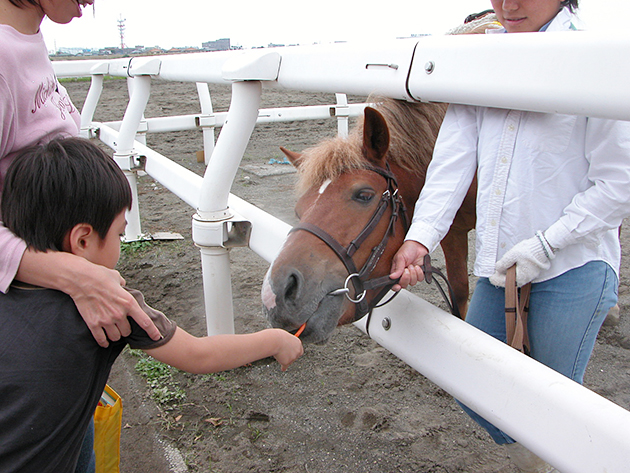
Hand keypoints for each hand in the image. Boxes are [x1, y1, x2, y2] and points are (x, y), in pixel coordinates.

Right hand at [17, 249, 161, 347]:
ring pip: (116, 337)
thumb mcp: (117, 278)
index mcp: (128, 302)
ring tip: (113, 331)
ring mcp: (106, 320)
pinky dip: (104, 342)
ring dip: (116, 335)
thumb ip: (123, 285)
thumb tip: (123, 286)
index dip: (152, 331)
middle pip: (127, 331)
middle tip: (122, 325)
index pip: (145, 321)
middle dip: (126, 329)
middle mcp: (119, 314)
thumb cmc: (100, 275)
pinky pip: (101, 339)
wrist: (81, 279)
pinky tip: (105, 342)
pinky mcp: (93, 324)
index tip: (156, 337)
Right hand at [273, 329, 303, 370]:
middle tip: (285, 356)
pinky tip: (283, 369)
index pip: (300, 350)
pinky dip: (283, 367)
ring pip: (289, 361)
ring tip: (279, 356)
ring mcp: (293, 357)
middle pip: (296, 357)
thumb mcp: (285, 338)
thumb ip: (288, 343)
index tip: (292, 354)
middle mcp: (297, 350)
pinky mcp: (287, 362)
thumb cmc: (278, 337)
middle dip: (291, 357)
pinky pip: (285, 365)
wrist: (275, 340)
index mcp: (298, 343)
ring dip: (285, 360)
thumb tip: (287, 347)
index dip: (295, 352)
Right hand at [389, 240, 429, 290]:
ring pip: (412, 282)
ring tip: (412, 265)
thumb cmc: (408, 249)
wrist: (418, 245)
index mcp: (396, 271)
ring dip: (413, 274)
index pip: (394, 283)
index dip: (396, 287)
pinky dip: (419, 273)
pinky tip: (417, 267)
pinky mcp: (419, 274)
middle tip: (406, 270)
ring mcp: (412, 275)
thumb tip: (392, 277)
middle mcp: (403, 274)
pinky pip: (420, 279)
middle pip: (404, 284)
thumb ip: (397, 268)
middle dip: (406, 278)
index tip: (398, 286)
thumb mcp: (400, 257)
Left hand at [490, 233, 552, 286]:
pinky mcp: (531, 272)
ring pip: (514, 279)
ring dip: (506, 276)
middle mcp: (524, 280)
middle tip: (493, 273)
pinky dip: (513, 274)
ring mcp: (529, 277)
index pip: (503, 282)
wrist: (543, 247)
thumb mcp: (512, 255)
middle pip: (509, 282)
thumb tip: (497, 269)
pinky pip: (519, 276)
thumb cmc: (528, 251)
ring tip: (500, 270)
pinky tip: (509, 268)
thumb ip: (503, 263)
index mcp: (519, 277)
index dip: (495, 279)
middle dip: (500, 278)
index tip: (490, 276)